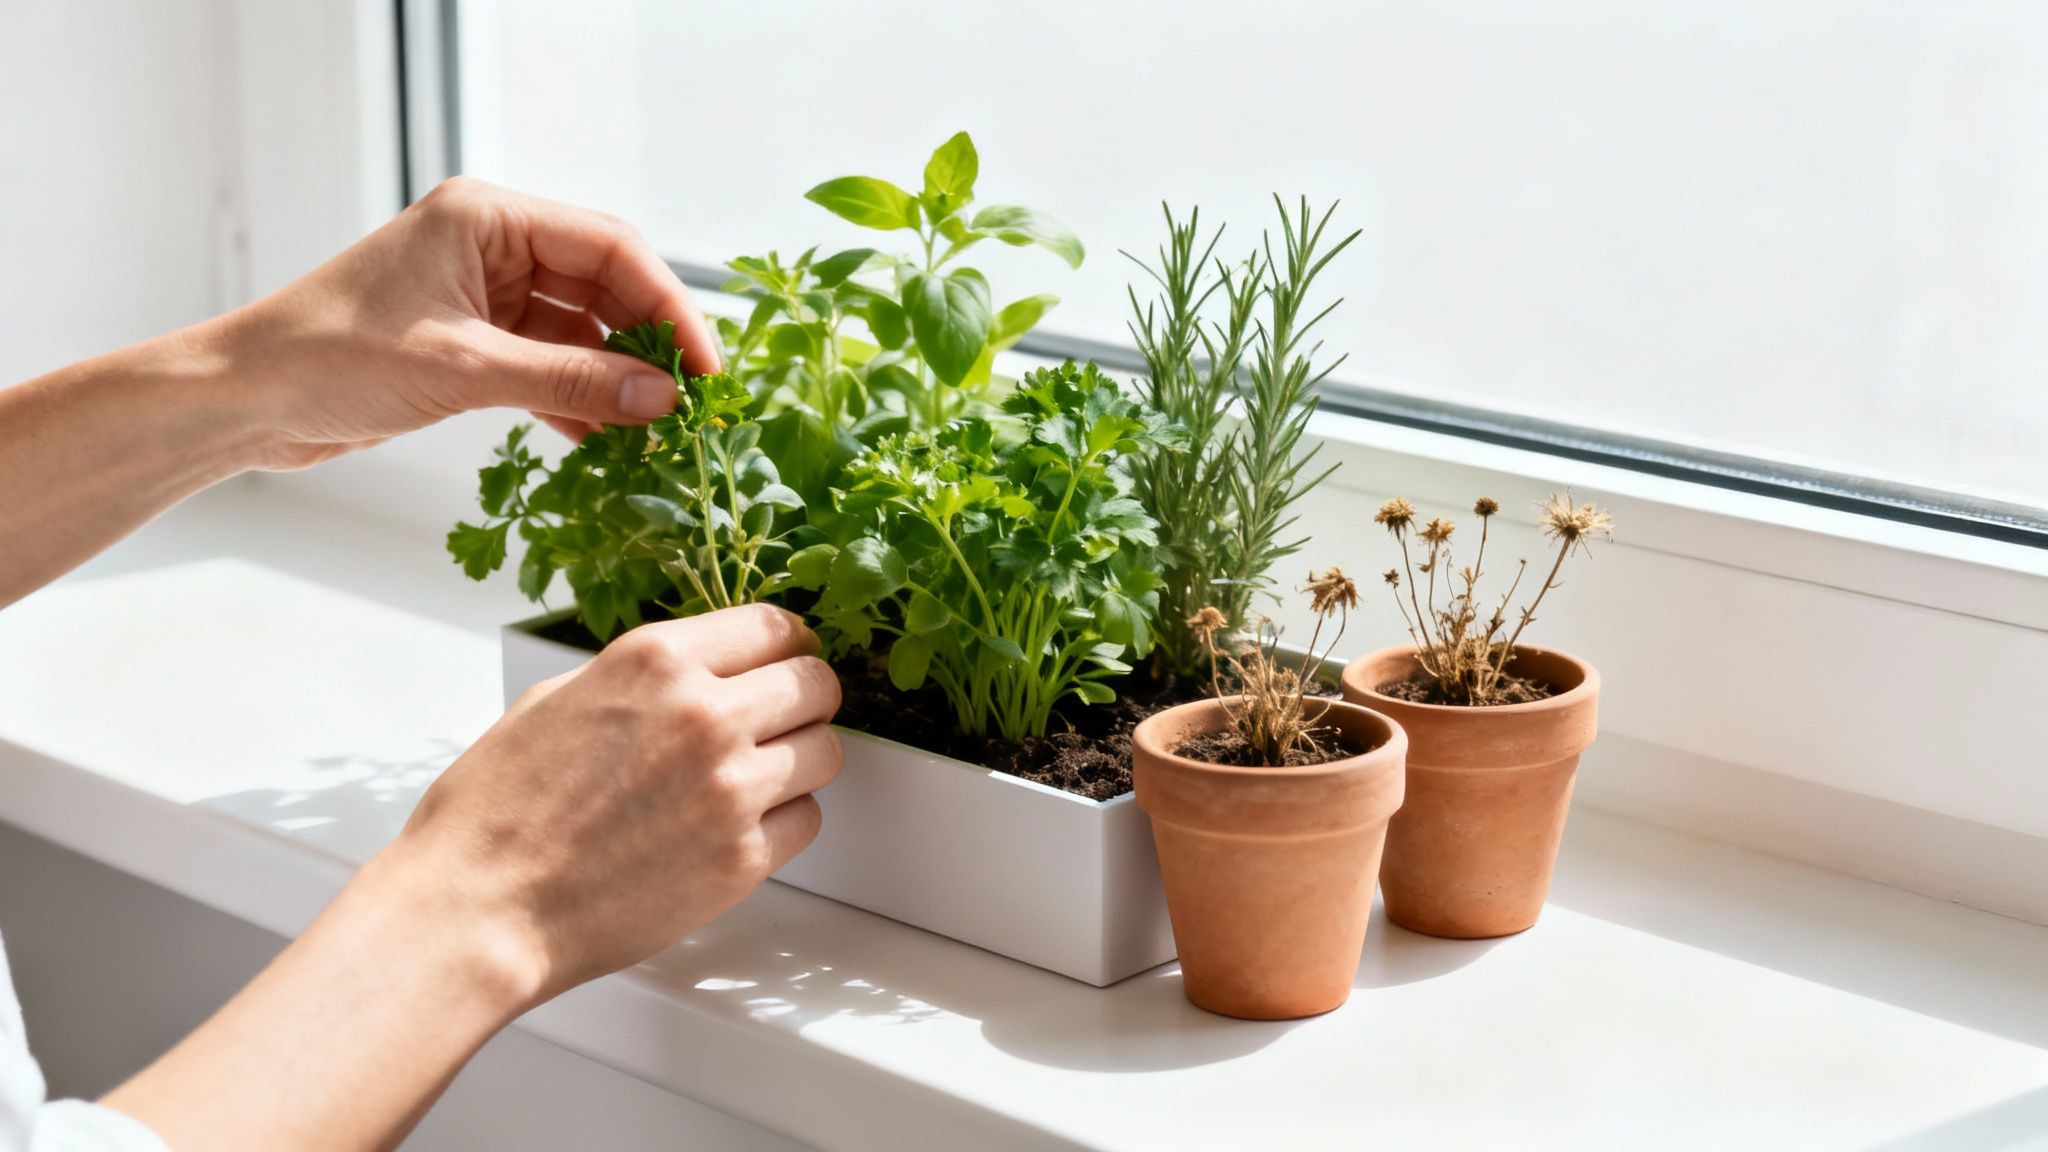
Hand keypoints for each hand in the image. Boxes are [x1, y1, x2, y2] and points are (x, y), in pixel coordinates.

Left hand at [222, 176, 721, 468]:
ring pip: (580, 331)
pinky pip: (549, 364)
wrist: (244, 399)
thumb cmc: (330, 357)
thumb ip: (569, 381)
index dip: (668, 306)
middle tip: (693, 405)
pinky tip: (609, 442)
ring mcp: (482, 293)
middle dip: (648, 346)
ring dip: (616, 380)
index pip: (610, 248)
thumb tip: (659, 399)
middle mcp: (492, 244)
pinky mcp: (472, 341)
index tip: (705, 367)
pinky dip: (579, 401)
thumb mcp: (464, 369)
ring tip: (659, 432)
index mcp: (489, 216)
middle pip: (604, 286)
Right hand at [388, 603, 844, 1000]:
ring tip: (761, 777)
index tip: (788, 659)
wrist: (480, 908)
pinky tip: (740, 827)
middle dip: (806, 699)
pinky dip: (784, 822)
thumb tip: (698, 669)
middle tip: (787, 718)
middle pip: (816, 685)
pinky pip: (806, 821)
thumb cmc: (497, 809)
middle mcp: (706, 715)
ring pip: (826, 753)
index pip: (773, 626)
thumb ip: (642, 678)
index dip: (788, 644)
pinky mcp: (742, 859)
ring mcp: (731, 789)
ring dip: (801, 761)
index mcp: (657, 661)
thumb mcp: (558, 699)